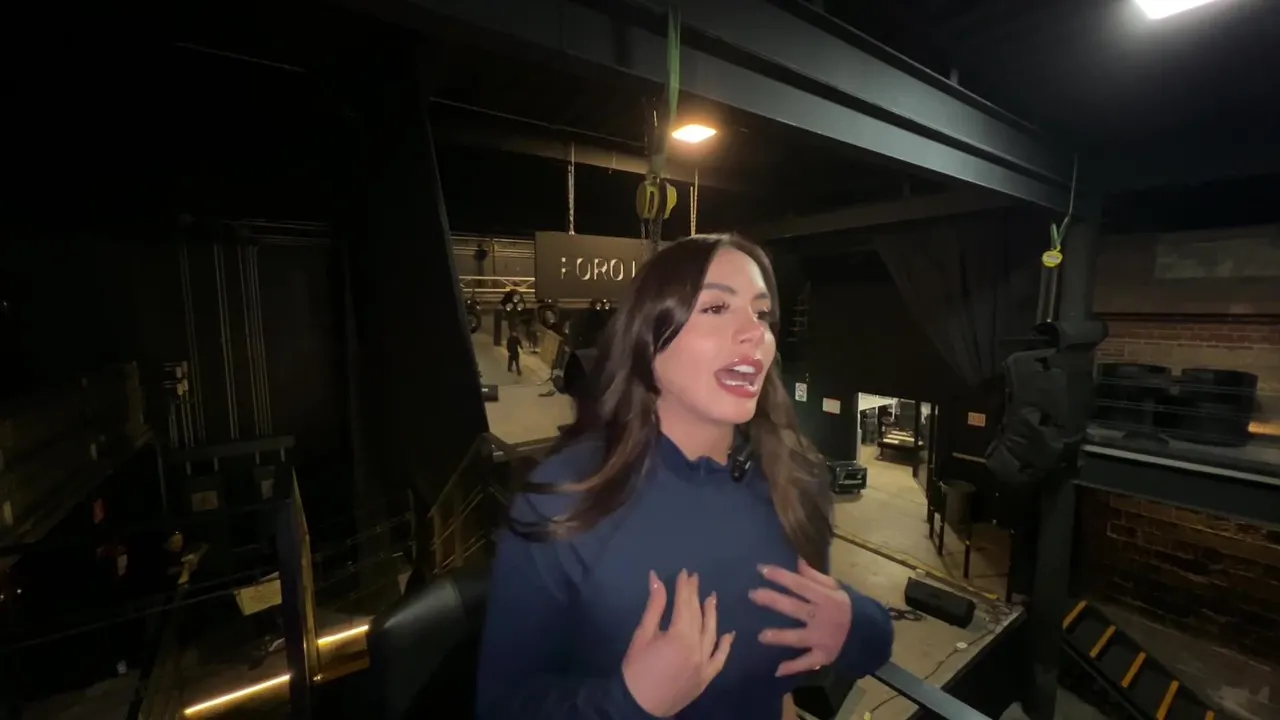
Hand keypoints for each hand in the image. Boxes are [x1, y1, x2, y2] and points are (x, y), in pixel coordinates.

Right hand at [622, 569, 735, 716]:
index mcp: (680, 636)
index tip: (685, 573)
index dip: (684, 588)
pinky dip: (725, 646)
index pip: (684, 605)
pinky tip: (729, 634)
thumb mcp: (643, 634)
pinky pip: (720, 659)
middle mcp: (697, 647)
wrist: (639, 705)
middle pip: (698, 616)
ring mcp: (704, 663)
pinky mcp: (706, 677)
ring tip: (712, 598)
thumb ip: (655, 606)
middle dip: (696, 596)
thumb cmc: (636, 669)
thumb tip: (656, 578)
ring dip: (712, 614)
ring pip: (712, 633)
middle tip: (696, 579)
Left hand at [750, 558, 851, 676]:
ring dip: (780, 636)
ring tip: (761, 636)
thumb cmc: (846, 606)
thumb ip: (815, 577)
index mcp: (826, 598)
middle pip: (794, 608)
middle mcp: (822, 618)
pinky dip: (793, 667)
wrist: (868, 632)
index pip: (800, 585)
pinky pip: (807, 662)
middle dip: (773, 600)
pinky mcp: (824, 656)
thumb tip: (796, 561)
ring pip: (798, 637)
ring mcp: (822, 639)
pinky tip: (777, 670)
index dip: (781, 576)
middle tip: (753, 595)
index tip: (761, 569)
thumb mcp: (835, 588)